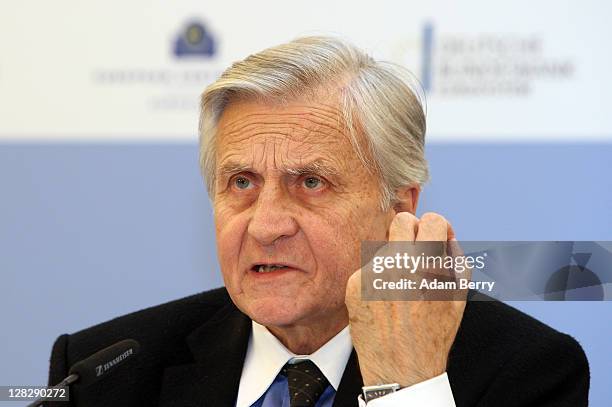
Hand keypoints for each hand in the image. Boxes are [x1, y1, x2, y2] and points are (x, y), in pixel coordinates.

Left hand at [345, 212, 466, 386]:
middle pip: (402, 221)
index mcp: (427, 266)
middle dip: (413, 230)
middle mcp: (397, 265)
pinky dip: (377, 277)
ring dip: (395, 258)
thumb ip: (455, 259)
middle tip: (416, 248)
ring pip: (385, 246)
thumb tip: (445, 235)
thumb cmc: (433, 335)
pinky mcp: (354, 285)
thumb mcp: (457, 297)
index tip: (436, 239)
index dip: (438, 229)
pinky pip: (368, 267)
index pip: (434, 220)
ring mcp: (372, 274)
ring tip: (401, 287)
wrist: (400, 369)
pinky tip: (384, 300)